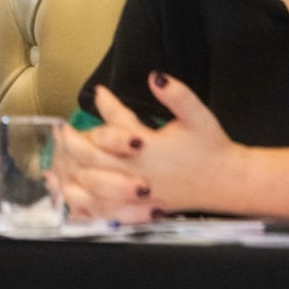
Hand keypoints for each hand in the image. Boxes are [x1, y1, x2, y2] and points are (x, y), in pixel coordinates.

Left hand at [57, 72, 245, 220]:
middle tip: (61, 129)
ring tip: (58, 161)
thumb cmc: (212, 147)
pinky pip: (103, 212)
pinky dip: (83, 205)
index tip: (97, 93)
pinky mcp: (137, 210)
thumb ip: (177, 95)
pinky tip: (68, 195)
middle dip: (73, 143)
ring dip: (72, 174)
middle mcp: (138, 172)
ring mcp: (135, 195)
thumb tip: (154, 76)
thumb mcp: (197, 116)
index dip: (105, 107)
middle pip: (93, 160)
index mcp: (150, 147)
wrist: (230, 183)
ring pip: (93, 189)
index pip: (116, 126)